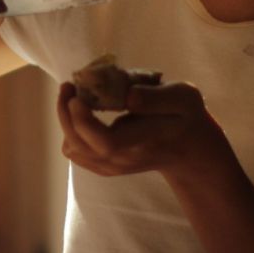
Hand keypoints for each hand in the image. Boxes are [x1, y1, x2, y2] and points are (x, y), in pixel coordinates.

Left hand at [55, 80, 235, 184]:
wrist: (187, 146)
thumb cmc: (184, 115)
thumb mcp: (184, 97)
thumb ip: (158, 97)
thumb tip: (129, 97)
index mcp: (146, 140)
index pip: (107, 142)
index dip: (84, 121)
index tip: (78, 95)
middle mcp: (126, 159)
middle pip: (81, 147)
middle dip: (66, 115)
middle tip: (68, 86)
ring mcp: (113, 166)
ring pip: (73, 150)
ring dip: (65, 121)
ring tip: (72, 94)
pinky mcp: (104, 166)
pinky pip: (75, 151)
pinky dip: (70, 130)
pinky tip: (79, 111)